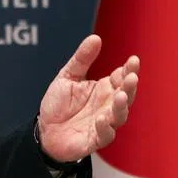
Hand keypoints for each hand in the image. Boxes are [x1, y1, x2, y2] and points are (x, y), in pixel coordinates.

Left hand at [37, 34, 138, 162]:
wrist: (44, 130)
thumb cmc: (58, 104)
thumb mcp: (68, 76)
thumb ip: (82, 59)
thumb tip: (95, 38)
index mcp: (104, 89)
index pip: (121, 77)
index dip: (129, 69)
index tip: (133, 60)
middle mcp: (107, 105)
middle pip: (125, 95)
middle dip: (130, 86)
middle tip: (131, 77)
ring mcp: (103, 123)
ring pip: (119, 115)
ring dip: (121, 106)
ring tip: (119, 95)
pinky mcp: (95, 139)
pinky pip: (105, 135)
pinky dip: (105, 127)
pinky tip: (101, 118)